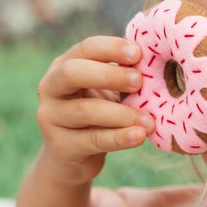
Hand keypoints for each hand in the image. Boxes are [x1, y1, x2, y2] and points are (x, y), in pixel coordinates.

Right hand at [36, 36, 154, 185]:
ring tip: (149, 120)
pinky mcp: (60, 146)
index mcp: (63, 65)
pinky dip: (119, 138)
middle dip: (109, 75)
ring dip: (121, 114)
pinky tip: (139, 136)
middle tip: (139, 81)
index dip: (111, 48)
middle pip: (73, 73)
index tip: (139, 53)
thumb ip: (123, 76)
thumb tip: (156, 63)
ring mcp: (51, 117)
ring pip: (85, 111)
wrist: (73, 158)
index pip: (85, 49)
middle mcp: (50, 88)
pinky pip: (93, 140)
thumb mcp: (107, 91)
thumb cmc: (98, 116)